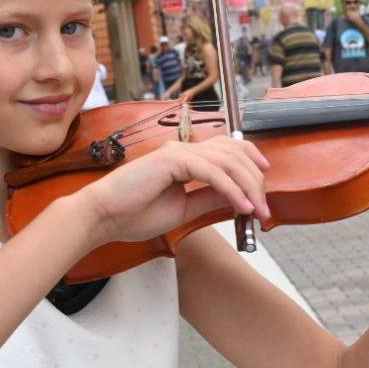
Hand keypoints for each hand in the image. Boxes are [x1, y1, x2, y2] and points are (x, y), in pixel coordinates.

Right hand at [75, 137, 270, 245]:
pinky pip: (212, 172)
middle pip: (234, 153)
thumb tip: (237, 199)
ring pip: (227, 161)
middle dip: (255, 180)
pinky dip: (231, 190)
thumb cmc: (133, 214)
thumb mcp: (183, 209)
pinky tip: (242, 206)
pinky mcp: (172, 159)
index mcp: (184, 158)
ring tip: (258, 209)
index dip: (251, 162)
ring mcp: (177, 151)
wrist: (103, 217)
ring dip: (248, 187)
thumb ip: (208, 199)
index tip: (265, 184)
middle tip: (265, 208)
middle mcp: (183, 149)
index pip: (227, 150)